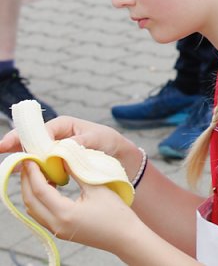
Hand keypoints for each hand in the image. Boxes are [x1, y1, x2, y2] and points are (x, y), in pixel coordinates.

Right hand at [0, 116, 136, 168]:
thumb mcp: (97, 138)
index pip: (39, 130)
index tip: (11, 144)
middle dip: (14, 144)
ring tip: (13, 168)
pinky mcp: (54, 163)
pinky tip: (29, 180)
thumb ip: (79, 142)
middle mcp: (54, 135)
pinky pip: (40, 166)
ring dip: (23, 161)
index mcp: (62, 124)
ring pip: (32, 155)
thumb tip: (61, 148)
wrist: (118, 155)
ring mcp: (52, 150)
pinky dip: (34, 172)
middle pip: (29, 140)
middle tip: (1, 149)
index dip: (24, 136)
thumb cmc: (108, 141)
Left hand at [20, 161, 142, 252]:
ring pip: (33, 209)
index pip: (40, 190)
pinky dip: (39, 200)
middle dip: (26, 181)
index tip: (30, 157)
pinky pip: (41, 214)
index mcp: (65, 214)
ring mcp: (57, 230)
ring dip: (31, 191)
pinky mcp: (60, 231)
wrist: (125, 237)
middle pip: (30, 201)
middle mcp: (56, 225)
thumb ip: (77, 173)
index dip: (33, 173)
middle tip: (28, 163)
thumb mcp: (97, 188)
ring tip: (37, 172)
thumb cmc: (116, 213)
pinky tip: (48, 187)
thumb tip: (62, 157)